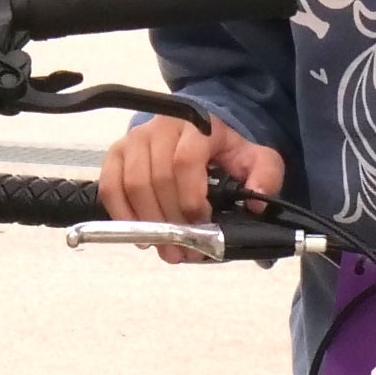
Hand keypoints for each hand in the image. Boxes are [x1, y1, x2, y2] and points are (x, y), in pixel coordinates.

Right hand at [94, 110, 279, 260]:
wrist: (199, 130)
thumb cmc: (226, 149)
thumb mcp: (257, 158)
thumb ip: (265, 176)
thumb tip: (256, 200)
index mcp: (198, 125)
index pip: (185, 162)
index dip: (190, 198)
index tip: (202, 225)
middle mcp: (161, 127)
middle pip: (156, 178)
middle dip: (170, 221)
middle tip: (184, 250)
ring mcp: (135, 139)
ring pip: (132, 185)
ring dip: (147, 224)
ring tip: (166, 249)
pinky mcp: (117, 153)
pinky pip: (111, 186)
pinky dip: (122, 215)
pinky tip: (140, 236)